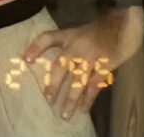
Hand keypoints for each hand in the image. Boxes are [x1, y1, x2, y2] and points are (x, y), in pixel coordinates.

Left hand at [22, 6, 143, 119]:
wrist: (117, 29)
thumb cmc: (88, 35)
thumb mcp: (68, 34)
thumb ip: (49, 44)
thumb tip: (28, 59)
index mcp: (66, 37)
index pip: (47, 38)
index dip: (35, 47)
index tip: (26, 60)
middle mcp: (77, 47)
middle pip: (62, 66)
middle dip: (54, 84)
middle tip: (48, 100)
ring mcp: (92, 57)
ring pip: (79, 80)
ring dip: (72, 98)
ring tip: (65, 114)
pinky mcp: (106, 66)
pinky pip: (96, 85)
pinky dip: (89, 98)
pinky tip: (83, 109)